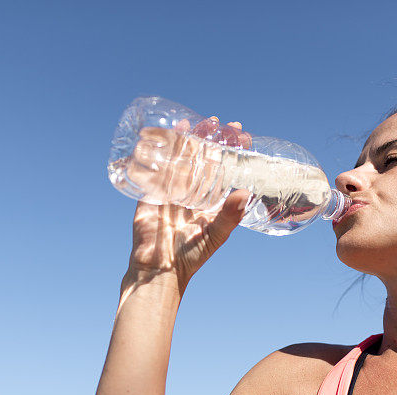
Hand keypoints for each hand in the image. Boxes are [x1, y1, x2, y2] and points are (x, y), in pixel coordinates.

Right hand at [125, 118, 251, 293]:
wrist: (158, 269)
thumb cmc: (191, 256)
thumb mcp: (216, 235)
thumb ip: (230, 216)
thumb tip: (245, 193)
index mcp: (211, 201)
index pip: (225, 169)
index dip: (233, 152)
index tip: (241, 134)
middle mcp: (193, 193)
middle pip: (204, 158)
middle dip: (211, 139)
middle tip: (220, 122)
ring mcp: (172, 191)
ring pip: (181, 159)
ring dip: (188, 139)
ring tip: (196, 121)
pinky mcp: (151, 192)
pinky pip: (156, 166)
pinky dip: (161, 150)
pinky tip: (167, 134)